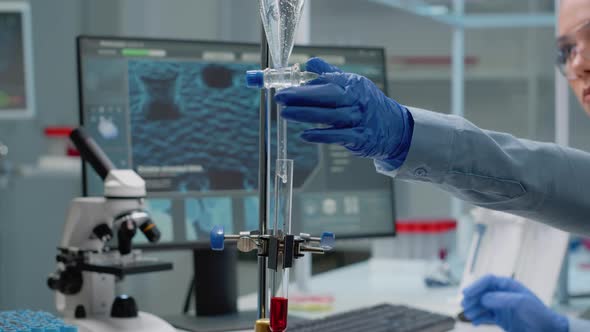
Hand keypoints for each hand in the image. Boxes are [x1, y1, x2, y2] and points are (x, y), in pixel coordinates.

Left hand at [275, 58, 413, 170]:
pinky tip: (304, 135)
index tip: (285, 86)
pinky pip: (338, 136)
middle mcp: (356, 100)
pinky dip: (321, 135)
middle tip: (281, 97)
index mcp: (353, 85)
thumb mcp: (353, 85)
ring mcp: (359, 119)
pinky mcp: (360, 138)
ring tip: (285, 113)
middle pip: (327, 96)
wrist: (394, 127)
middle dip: (302, 96)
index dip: (305, 84)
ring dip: (306, 115)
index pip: (327, 81)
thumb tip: (309, 62)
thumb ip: (330, 74)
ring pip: (330, 116)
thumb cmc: (367, 104)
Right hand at [462, 275, 567, 331]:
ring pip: (481, 304)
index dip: (475, 285)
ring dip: (473, 308)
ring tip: (468, 315)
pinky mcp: (501, 318)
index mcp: (508, 286)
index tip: (465, 293)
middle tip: (464, 306)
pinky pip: (485, 316)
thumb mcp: (520, 303)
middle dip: (472, 298)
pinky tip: (475, 322)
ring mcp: (502, 307)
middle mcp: (503, 294)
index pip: (487, 281)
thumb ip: (501, 299)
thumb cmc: (538, 314)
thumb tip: (483, 298)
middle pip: (481, 292)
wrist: (548, 331)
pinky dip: (478, 318)